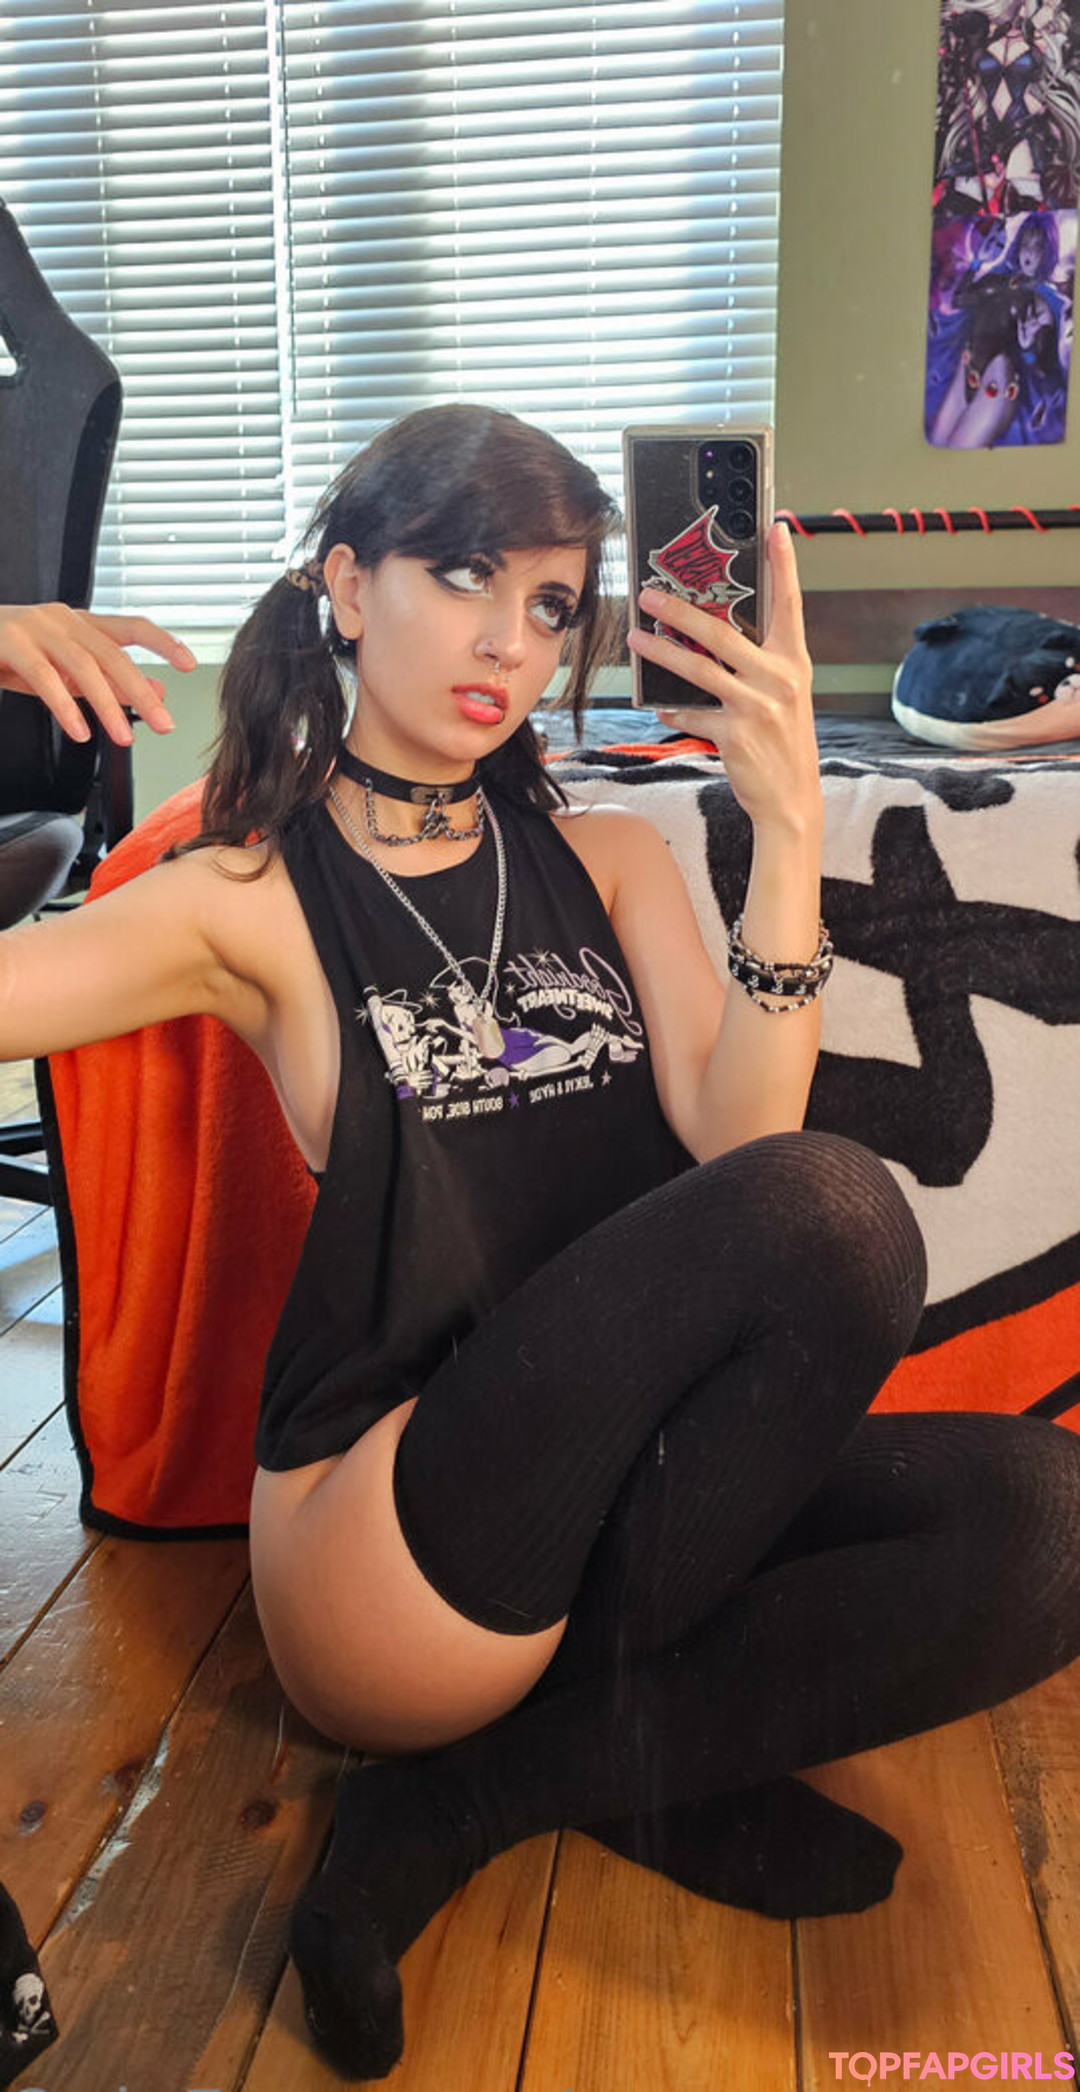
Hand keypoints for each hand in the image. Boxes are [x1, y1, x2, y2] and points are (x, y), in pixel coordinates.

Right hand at [0, 602, 196, 745]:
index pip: (133, 626)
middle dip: (142, 692)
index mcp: (81, 623)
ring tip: (125, 737)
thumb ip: (106, 681)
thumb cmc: (11, 655)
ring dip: (108, 706)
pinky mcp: (11, 641)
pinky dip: (66, 707)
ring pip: (83, 666)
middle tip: (163, 723)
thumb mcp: (63, 671)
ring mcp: (37, 627)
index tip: (190, 664)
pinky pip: (44, 677)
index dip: (163, 642)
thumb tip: (155, 691)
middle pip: (114, 654)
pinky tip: (80, 730)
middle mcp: (64, 619)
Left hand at [627, 521, 821, 835]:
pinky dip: (671, 710)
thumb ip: (756, 667)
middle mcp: (779, 678)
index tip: (776, 528)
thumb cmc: (784, 744)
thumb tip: (709, 640)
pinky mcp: (735, 734)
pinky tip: (658, 707)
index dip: (784, 565)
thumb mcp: (783, 698)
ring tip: (634, 638)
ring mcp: (757, 706)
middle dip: (680, 609)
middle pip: (721, 632)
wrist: (791, 801)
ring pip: (697, 669)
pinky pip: (691, 713)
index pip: (790, 604)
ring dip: (660, 652)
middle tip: (650, 593)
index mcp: (794, 663)